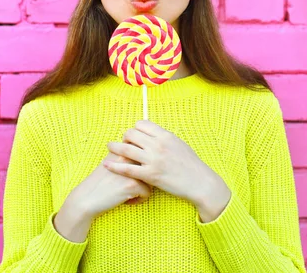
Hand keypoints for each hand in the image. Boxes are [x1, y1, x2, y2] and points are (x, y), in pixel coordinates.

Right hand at [64, 151, 152, 219]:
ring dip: (142, 188)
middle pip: (148, 165)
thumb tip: (143, 157)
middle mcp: (127, 156)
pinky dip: (139, 199)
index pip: (142, 153)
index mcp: (121, 149)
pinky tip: (127, 201)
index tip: (131, 173)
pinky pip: (147, 192)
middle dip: (145, 176)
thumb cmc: (99, 183)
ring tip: (129, 193)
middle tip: (132, 185)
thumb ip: (124, 157)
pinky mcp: (132, 184)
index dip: (140, 165)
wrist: (85, 198)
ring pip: (151, 178)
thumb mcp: (110, 163)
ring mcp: (130, 169)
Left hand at [103, 120, 224, 206]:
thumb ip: (164, 138)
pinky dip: (115, 166)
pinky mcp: (150, 175)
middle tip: (123, 143)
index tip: (134, 135)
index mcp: (165, 135)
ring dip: (114, 147)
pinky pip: (127, 168)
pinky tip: (107, 165)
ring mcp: (153, 160)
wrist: (199, 182)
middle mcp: (158, 145)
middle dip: (125, 137)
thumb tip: (152, 133)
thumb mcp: (179, 144)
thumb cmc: (191, 164)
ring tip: (109, 147)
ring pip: (126, 149)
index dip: (135, 128)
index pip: (142, 124)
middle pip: (131, 134)